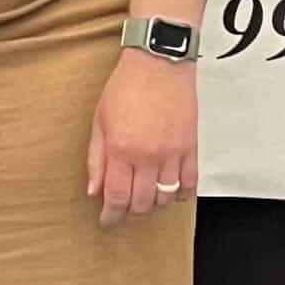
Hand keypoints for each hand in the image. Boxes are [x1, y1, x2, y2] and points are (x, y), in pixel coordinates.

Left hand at [85, 50, 197, 226]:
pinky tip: (169, 192)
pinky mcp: (191, 148)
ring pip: (165, 198)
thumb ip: (96, 158)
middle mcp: (148, 156)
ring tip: (144, 202)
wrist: (159, 62)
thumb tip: (94, 189)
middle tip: (123, 213)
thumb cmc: (127, 85)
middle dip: (130, 214)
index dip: (111, 216)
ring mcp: (173, 153)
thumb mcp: (100, 120)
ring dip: (153, 206)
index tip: (107, 221)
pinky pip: (189, 184)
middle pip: (141, 203)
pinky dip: (179, 194)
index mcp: (121, 149)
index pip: (116, 197)